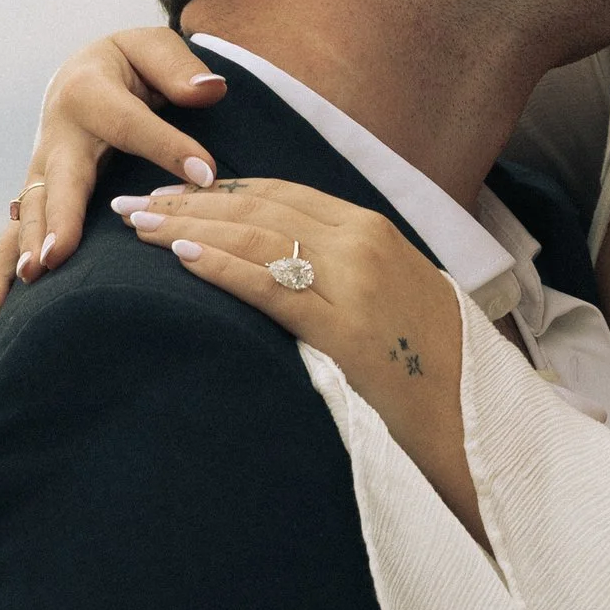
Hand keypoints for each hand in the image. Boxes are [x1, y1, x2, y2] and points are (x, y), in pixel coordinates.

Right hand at [0, 28, 225, 323]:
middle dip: (59, 217)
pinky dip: (0, 273)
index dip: (168, 145)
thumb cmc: (131, 65)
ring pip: (31, 212)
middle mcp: (57, 134)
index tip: (207, 174)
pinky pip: (15, 236)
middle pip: (60, 178)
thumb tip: (209, 91)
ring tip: (32, 281)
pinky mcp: (38, 198)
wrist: (84, 75)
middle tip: (58, 255)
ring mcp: (42, 170)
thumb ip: (179, 70)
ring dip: (28, 248)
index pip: (132, 123)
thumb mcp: (154, 50)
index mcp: (90, 92)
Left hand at [117, 178, 485, 541]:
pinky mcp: (344, 329)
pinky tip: (180, 257)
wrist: (478, 420)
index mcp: (373, 229)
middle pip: (256, 206)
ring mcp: (355, 283)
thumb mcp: (393, 296)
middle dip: (187, 201)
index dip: (217, 189)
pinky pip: (270, 286)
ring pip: (256, 235)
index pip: (279, 192)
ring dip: (188, 226)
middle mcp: (363, 243)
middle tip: (131, 202)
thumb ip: (344, 270)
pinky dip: (221, 266)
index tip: (170, 191)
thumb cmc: (432, 366)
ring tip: (138, 226)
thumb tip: (285, 262)